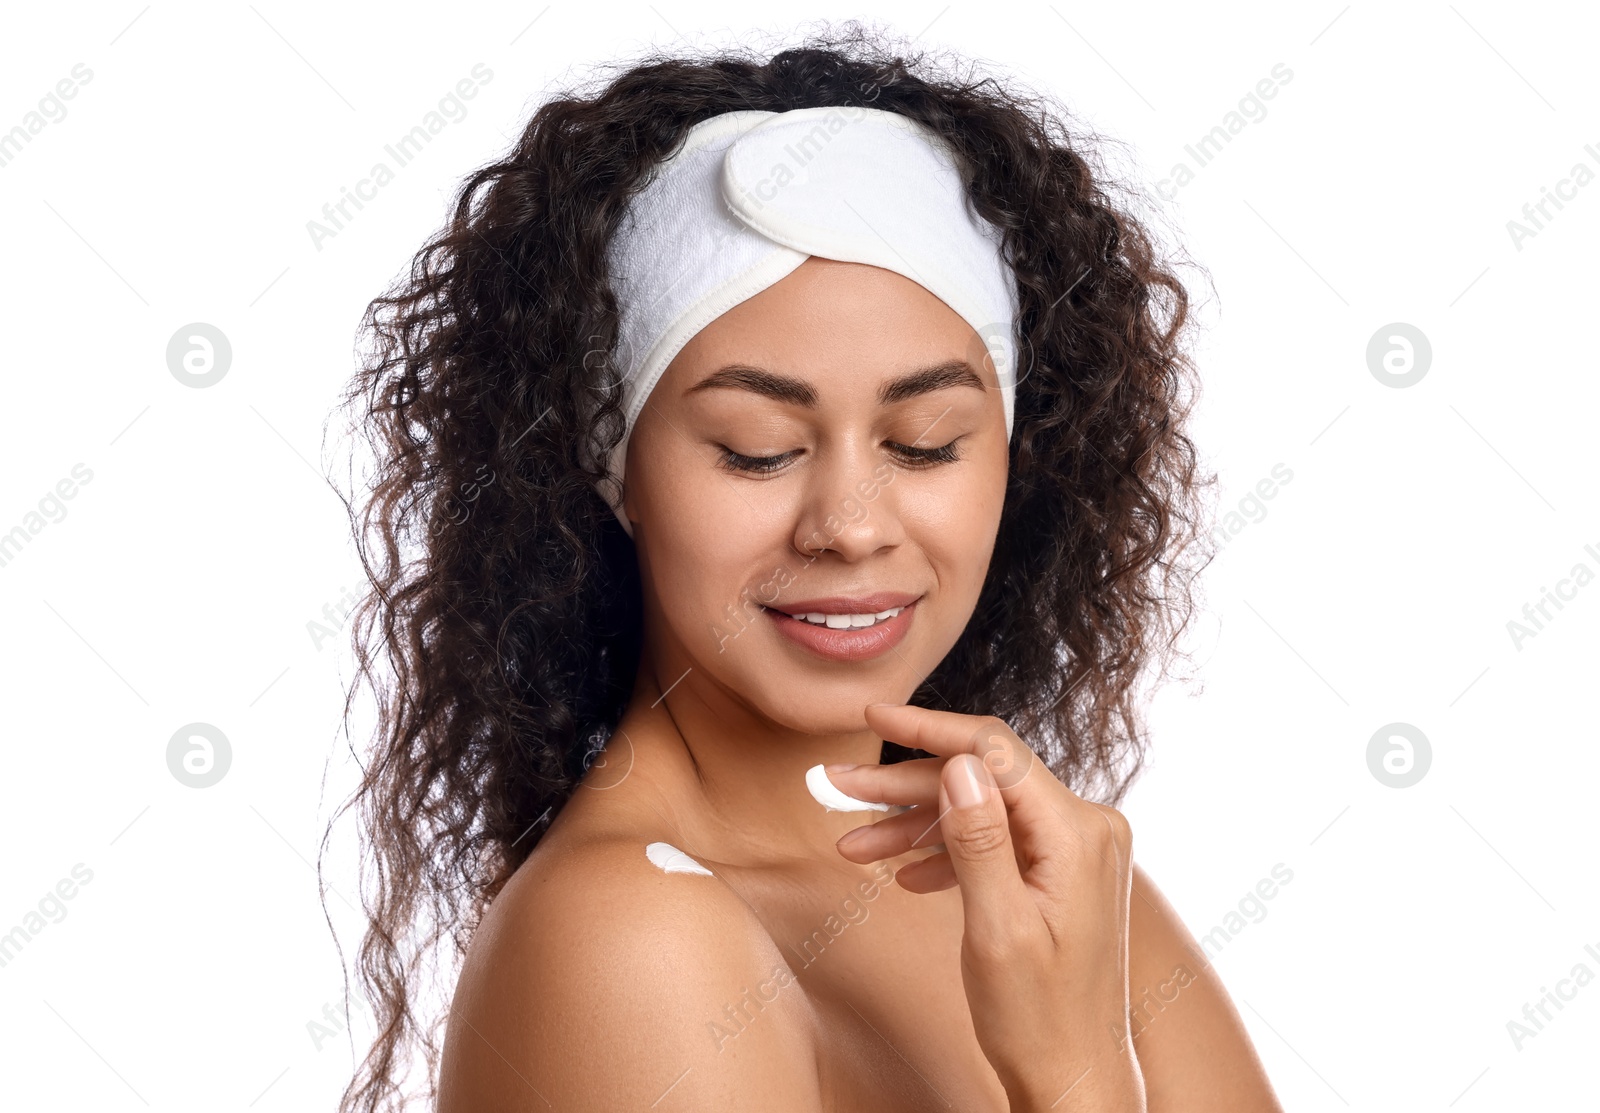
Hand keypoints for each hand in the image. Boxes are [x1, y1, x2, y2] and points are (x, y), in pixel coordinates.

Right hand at [828, 703, 1145, 1112]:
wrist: (1076, 1081)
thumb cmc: (1039, 1019)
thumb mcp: (997, 930)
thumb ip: (978, 840)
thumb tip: (960, 762)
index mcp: (1078, 833)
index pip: (994, 752)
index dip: (927, 729)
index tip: (870, 715)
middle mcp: (1086, 829)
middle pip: (981, 779)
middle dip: (904, 783)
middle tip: (837, 786)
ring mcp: (1076, 851)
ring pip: (981, 811)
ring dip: (916, 823)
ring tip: (852, 840)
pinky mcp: (1061, 873)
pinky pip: (995, 842)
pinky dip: (946, 852)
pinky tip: (903, 872)